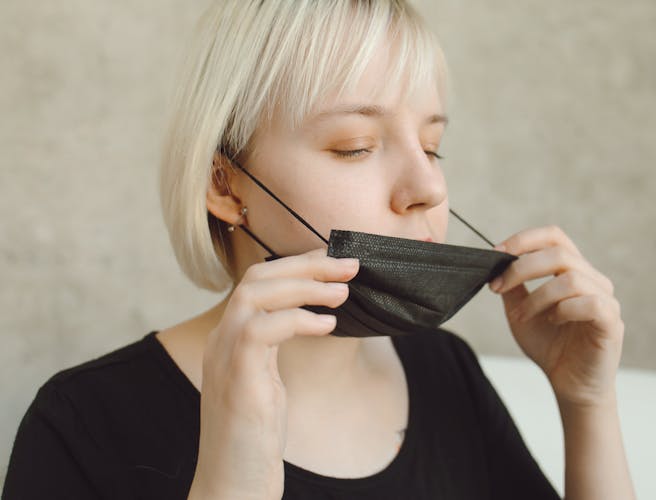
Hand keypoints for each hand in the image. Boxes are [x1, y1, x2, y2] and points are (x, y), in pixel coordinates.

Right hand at [189, 248, 358, 499]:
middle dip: (307, 265)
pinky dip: (298, 319)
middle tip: (350, 265)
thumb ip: (279, 346)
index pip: (259, 281)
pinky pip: (262, 330)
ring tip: (344, 291)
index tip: (335, 259)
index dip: (299, 264)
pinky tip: (329, 325)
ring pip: (256, 294)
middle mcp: (221, 340)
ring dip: (306, 285)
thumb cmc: (255, 437)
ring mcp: (224, 357)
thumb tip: (316, 316)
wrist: (232, 485)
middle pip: (257, 277)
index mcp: (230, 338)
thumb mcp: (269, 381)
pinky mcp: (236, 378)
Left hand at [488, 225, 624, 407]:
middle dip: (522, 267)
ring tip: (523, 315)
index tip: (496, 253)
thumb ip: (513, 288)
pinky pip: (589, 303)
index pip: (554, 237)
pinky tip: (551, 321)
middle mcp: (592, 279)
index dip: (525, 239)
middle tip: (499, 286)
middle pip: (559, 253)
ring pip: (571, 278)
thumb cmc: (550, 347)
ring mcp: (605, 299)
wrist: (569, 385)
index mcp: (572, 271)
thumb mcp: (521, 312)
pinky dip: (563, 309)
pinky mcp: (611, 322)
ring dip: (538, 296)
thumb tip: (496, 264)